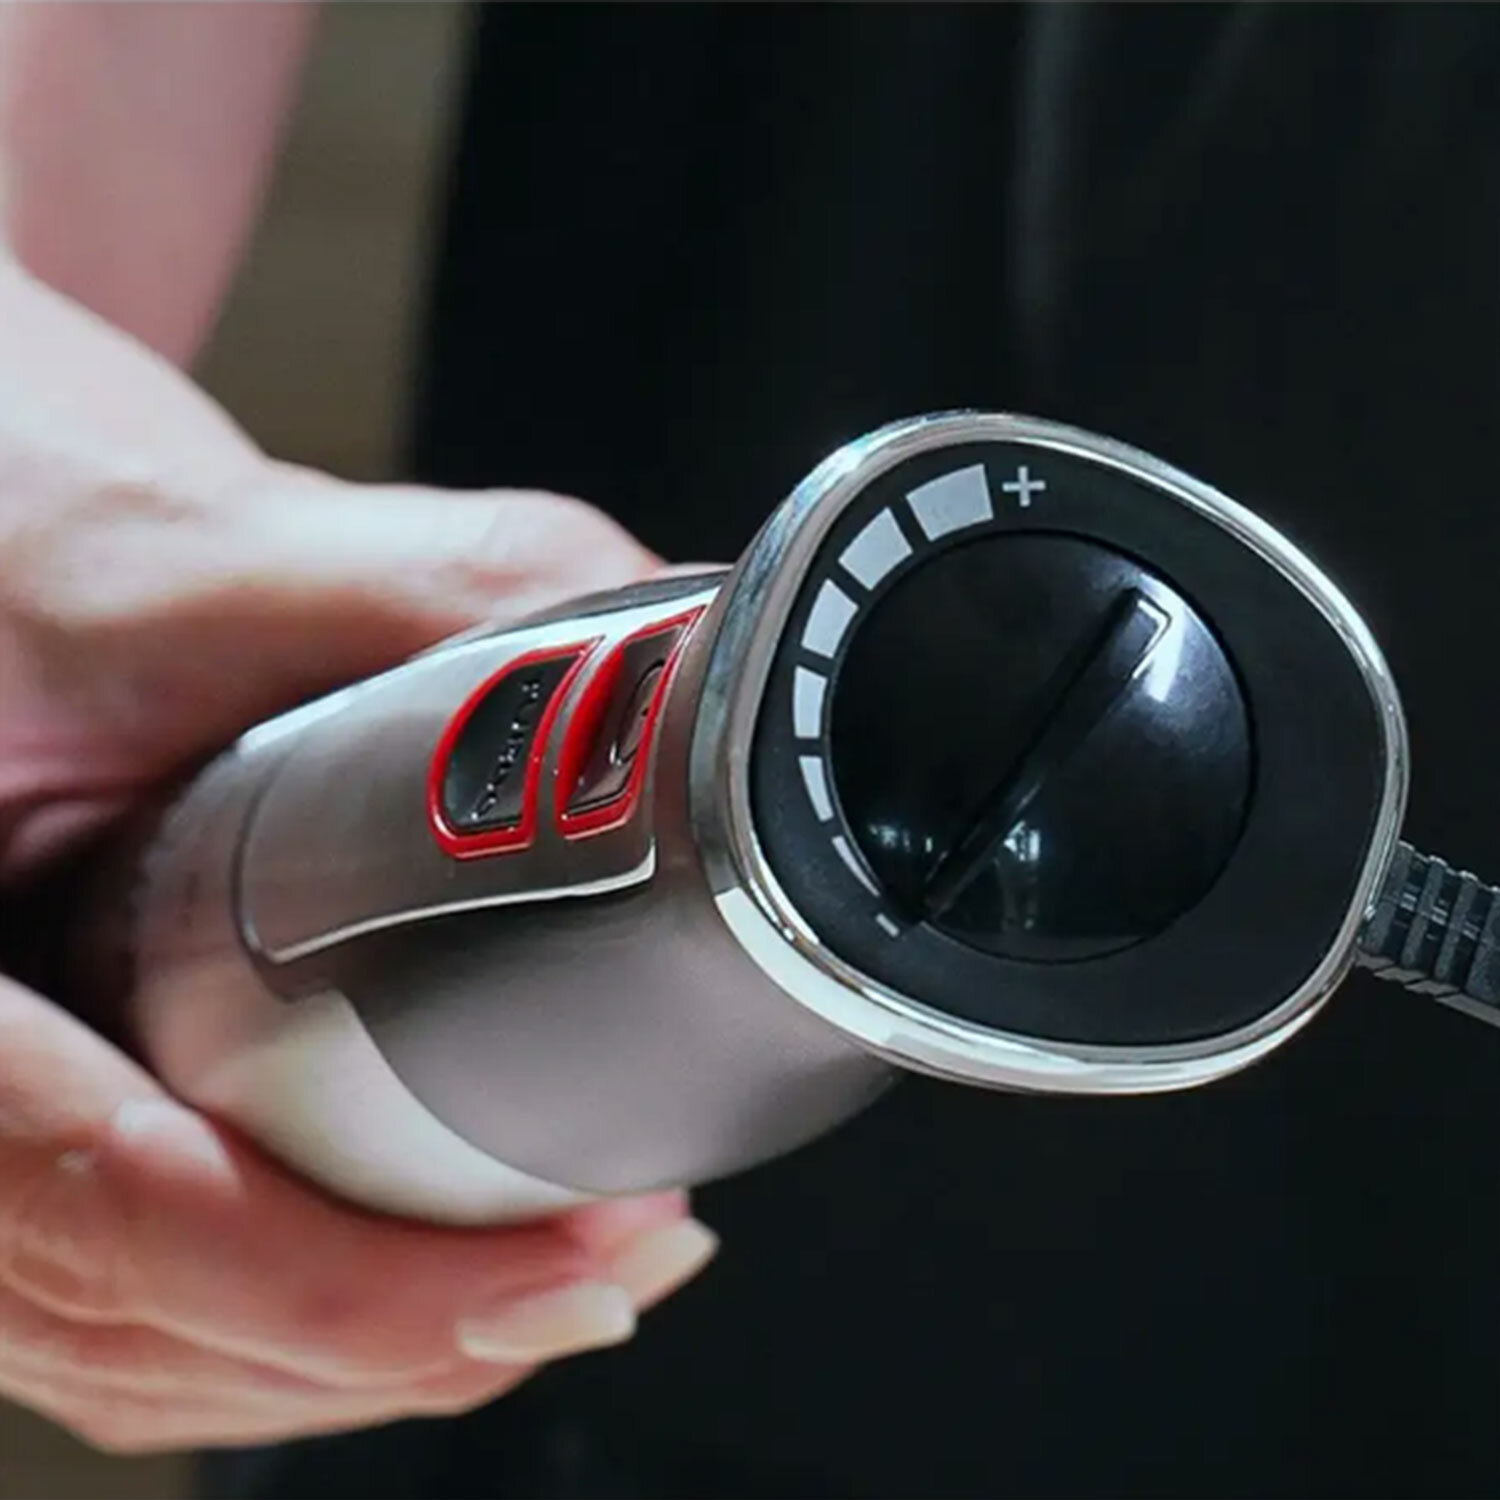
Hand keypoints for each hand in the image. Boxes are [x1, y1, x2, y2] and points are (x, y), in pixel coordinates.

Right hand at [0, 258, 716, 1450]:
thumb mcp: (168, 552)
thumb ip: (423, 594)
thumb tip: (663, 665)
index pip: (112, 1206)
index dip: (363, 1285)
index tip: (572, 1260)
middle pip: (150, 1320)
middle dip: (413, 1329)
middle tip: (621, 1257)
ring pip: (149, 1346)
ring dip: (371, 1347)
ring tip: (568, 1273)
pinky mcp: (22, 1128)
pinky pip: (142, 1303)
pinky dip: (300, 1319)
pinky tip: (433, 1274)